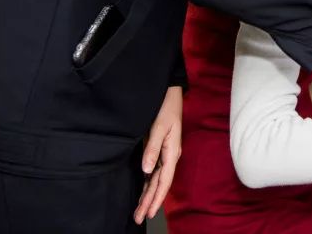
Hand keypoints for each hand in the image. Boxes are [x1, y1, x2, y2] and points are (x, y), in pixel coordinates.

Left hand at [134, 86, 182, 224]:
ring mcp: (165, 153)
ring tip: (139, 211)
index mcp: (172, 151)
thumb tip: (146, 171)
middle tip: (138, 218)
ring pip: (156, 179)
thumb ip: (152, 148)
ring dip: (148, 195)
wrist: (169, 92)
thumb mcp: (159, 126)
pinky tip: (143, 192)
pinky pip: (154, 171)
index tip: (147, 212)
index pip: (164, 180)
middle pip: (159, 183)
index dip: (156, 198)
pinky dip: (148, 183)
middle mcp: (170, 155)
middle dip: (150, 201)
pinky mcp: (159, 149)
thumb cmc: (166, 107)